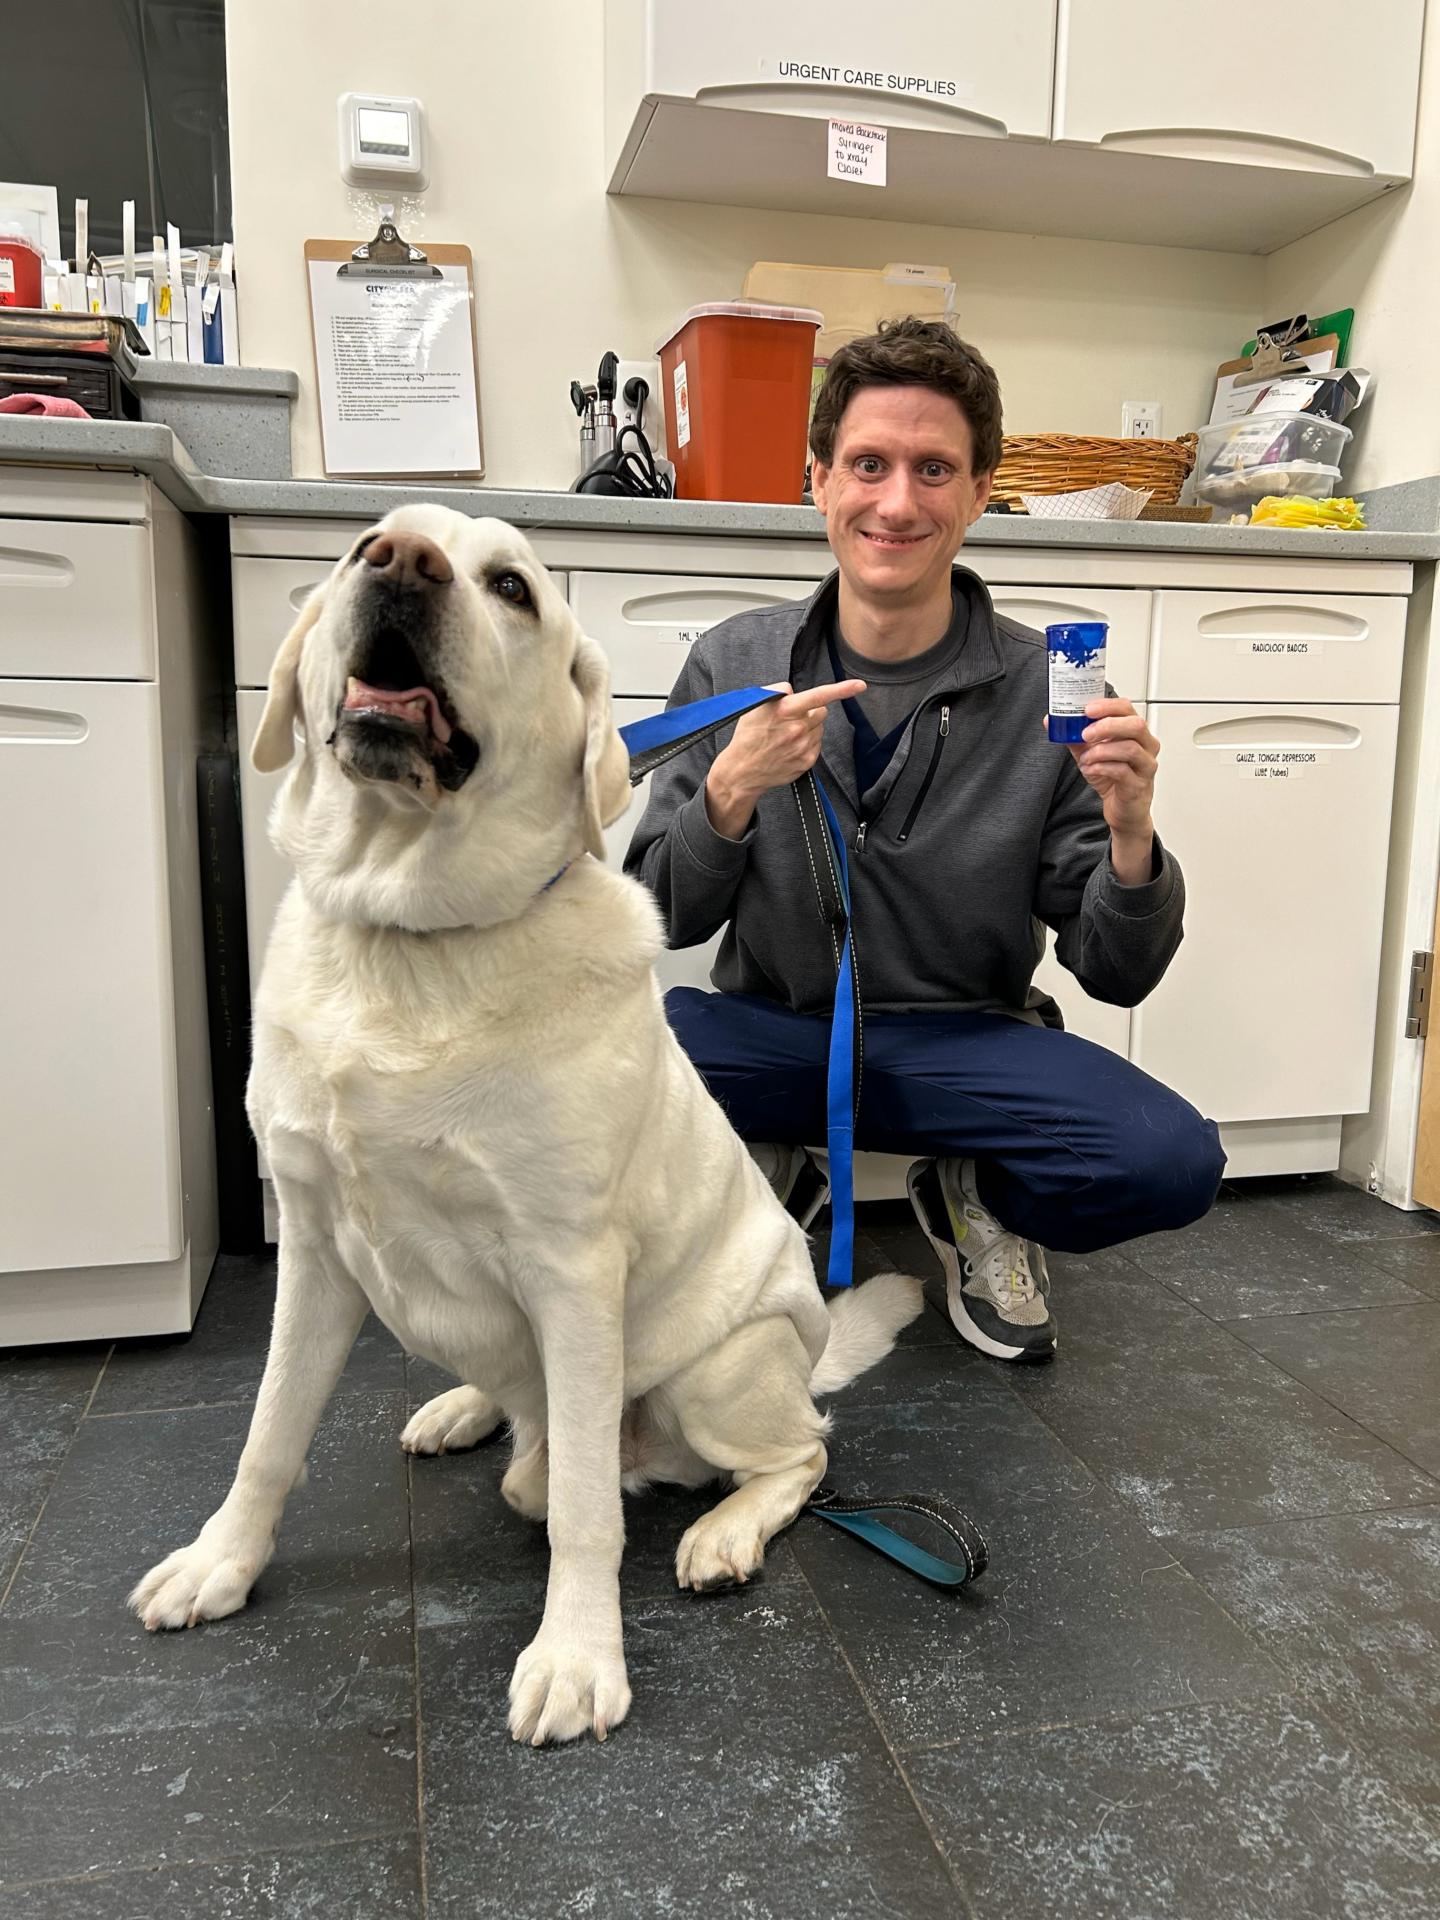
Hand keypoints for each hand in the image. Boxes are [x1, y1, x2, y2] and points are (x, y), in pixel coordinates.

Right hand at [706, 679, 864, 838]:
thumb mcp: (755, 707)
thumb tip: (794, 692)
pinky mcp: (807, 761)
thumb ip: (777, 692)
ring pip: (819, 727)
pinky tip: (790, 747)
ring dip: (808, 727)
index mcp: (784, 711)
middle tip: (790, 719)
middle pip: (821, 710)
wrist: (741, 771)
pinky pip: (817, 743)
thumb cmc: (747, 736)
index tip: (860, 685)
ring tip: (786, 736)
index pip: (818, 696)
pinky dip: (807, 742)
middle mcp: (797, 728)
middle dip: (810, 711)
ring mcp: (803, 746)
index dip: (841, 690)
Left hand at [1055, 697, 1159, 882]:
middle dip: (1107, 726)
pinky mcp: (1139, 785)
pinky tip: (1090, 769)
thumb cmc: (1113, 779)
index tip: (1087, 709)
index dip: (1107, 705)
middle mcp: (1146, 746)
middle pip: (1135, 725)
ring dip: (1102, 750)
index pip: (1127, 708)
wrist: (1123, 810)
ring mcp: (1145, 766)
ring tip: (1086, 758)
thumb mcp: (1091, 753)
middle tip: (1086, 733)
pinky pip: (1122, 771)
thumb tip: (1051, 722)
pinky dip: (1102, 768)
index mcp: (1135, 732)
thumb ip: (1075, 737)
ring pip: (1130, 749)